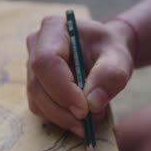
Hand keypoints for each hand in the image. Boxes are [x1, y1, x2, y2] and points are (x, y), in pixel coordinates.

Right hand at [26, 16, 133, 135]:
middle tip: (88, 123)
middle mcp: (36, 45)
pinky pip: (40, 108)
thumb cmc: (110, 51)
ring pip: (37, 100)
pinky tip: (78, 117)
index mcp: (54, 28)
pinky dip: (59, 118)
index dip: (62, 89)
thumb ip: (110, 75)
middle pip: (38, 85)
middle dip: (63, 109)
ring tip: (88, 121)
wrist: (104, 54)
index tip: (84, 109)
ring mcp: (31, 67)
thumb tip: (92, 103)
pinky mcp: (34, 86)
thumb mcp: (119, 58)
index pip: (47, 61)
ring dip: (62, 117)